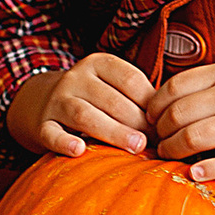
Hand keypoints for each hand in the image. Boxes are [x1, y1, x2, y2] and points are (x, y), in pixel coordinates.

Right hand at [6, 53, 156, 158]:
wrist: (43, 101)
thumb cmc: (95, 98)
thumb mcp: (114, 86)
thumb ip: (138, 99)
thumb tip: (172, 123)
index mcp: (99, 64)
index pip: (130, 79)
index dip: (151, 102)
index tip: (165, 122)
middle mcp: (76, 78)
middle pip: (111, 99)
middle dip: (136, 121)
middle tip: (156, 141)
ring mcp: (57, 101)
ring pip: (85, 115)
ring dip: (113, 132)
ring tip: (136, 147)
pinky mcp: (42, 124)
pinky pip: (52, 133)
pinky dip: (64, 142)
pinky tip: (79, 151)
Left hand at [141, 60, 214, 182]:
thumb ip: (207, 84)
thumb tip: (164, 103)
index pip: (173, 89)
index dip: (154, 107)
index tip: (151, 120)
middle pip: (178, 114)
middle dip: (160, 133)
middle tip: (158, 143)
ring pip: (195, 137)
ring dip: (173, 151)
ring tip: (170, 157)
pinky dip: (206, 170)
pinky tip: (194, 173)